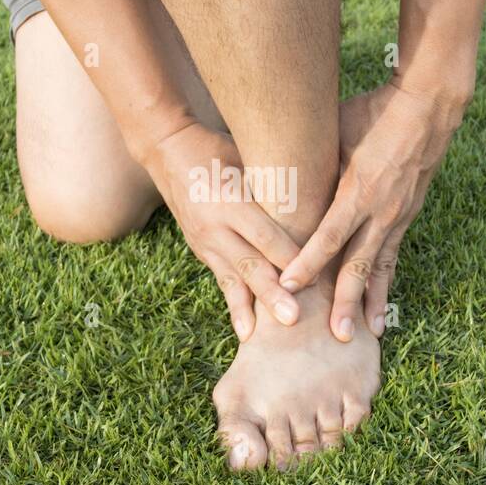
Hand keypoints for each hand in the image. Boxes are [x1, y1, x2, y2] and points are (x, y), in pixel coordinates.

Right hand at [141, 120, 301, 341]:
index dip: (290, 257)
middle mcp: (216, 224)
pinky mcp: (202, 250)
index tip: (316, 278)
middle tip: (292, 318)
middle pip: (249, 263)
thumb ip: (275, 182)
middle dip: (272, 293)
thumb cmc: (219, 147)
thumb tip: (319, 198)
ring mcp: (205, 240)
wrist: (167, 148)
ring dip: (251, 309)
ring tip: (262, 337)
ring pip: (233, 279)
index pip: (266, 234)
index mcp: (231, 199)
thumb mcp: (247, 155)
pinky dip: (236, 306)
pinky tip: (247, 332)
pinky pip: (223, 281)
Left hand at [279, 77, 468, 340]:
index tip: (287, 286)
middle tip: (335, 335)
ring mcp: (397, 217)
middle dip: (344, 302)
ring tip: (365, 335)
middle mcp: (380, 211)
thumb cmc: (371, 112)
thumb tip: (276, 179)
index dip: (308, 262)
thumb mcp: (334, 132)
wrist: (428, 106)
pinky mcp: (406, 217)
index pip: (328, 236)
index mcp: (358, 190)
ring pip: (379, 269)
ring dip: (371, 303)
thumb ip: (312, 162)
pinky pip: (391, 257)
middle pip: (358, 265)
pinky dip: (385, 285)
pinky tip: (381, 309)